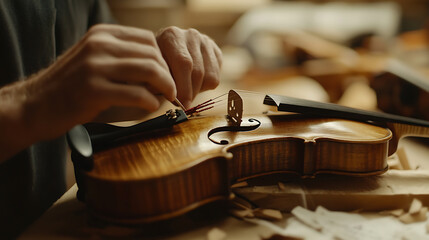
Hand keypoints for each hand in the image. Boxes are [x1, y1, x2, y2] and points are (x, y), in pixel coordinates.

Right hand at [0, 24, 175, 159]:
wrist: (36, 106)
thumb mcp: (96, 62)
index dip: (165, 59)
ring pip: (149, 69)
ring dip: (166, 86)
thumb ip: (124, 59)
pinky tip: (151, 106)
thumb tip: (164, 70)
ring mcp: (94, 66)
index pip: (148, 40)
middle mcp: (98, 44)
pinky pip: (136, 93)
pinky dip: (151, 101)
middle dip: (169, 75)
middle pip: (153, 54)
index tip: (170, 76)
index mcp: (102, 34)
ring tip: (168, 98)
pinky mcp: (92, 89)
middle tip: (173, 91)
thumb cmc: (72, 88)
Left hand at [156, 27, 221, 107]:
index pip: (183, 63)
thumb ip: (159, 82)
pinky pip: (216, 77)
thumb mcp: (152, 71)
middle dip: (191, 93)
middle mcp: (191, 35)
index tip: (180, 104)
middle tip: (184, 105)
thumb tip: (172, 97)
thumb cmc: (156, 66)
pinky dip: (205, 86)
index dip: (183, 87)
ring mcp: (206, 42)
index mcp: (172, 35)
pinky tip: (193, 83)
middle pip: (198, 72)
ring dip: (198, 91)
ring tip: (186, 91)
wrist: (165, 53)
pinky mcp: (215, 51)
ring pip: (209, 76)